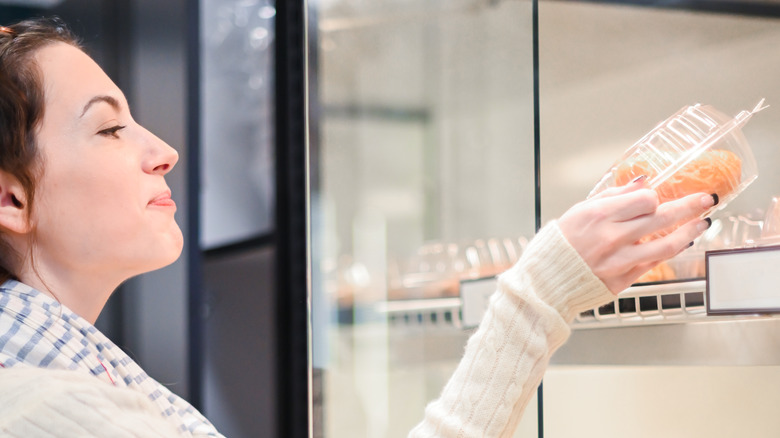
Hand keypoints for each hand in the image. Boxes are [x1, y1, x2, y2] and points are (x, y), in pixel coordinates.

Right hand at [558, 177, 715, 293]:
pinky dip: (672, 251)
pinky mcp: (623, 279)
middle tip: (706, 198)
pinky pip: (655, 263)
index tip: (654, 199)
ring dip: (689, 231)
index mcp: (599, 216)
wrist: (548, 279)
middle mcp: (612, 237)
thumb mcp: (580, 211)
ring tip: (702, 222)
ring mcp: (620, 260)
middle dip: (690, 205)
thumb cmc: (561, 244)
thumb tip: (641, 183)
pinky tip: (683, 242)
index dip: (653, 197)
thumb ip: (612, 197)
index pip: (644, 199)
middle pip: (662, 217)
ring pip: (666, 244)